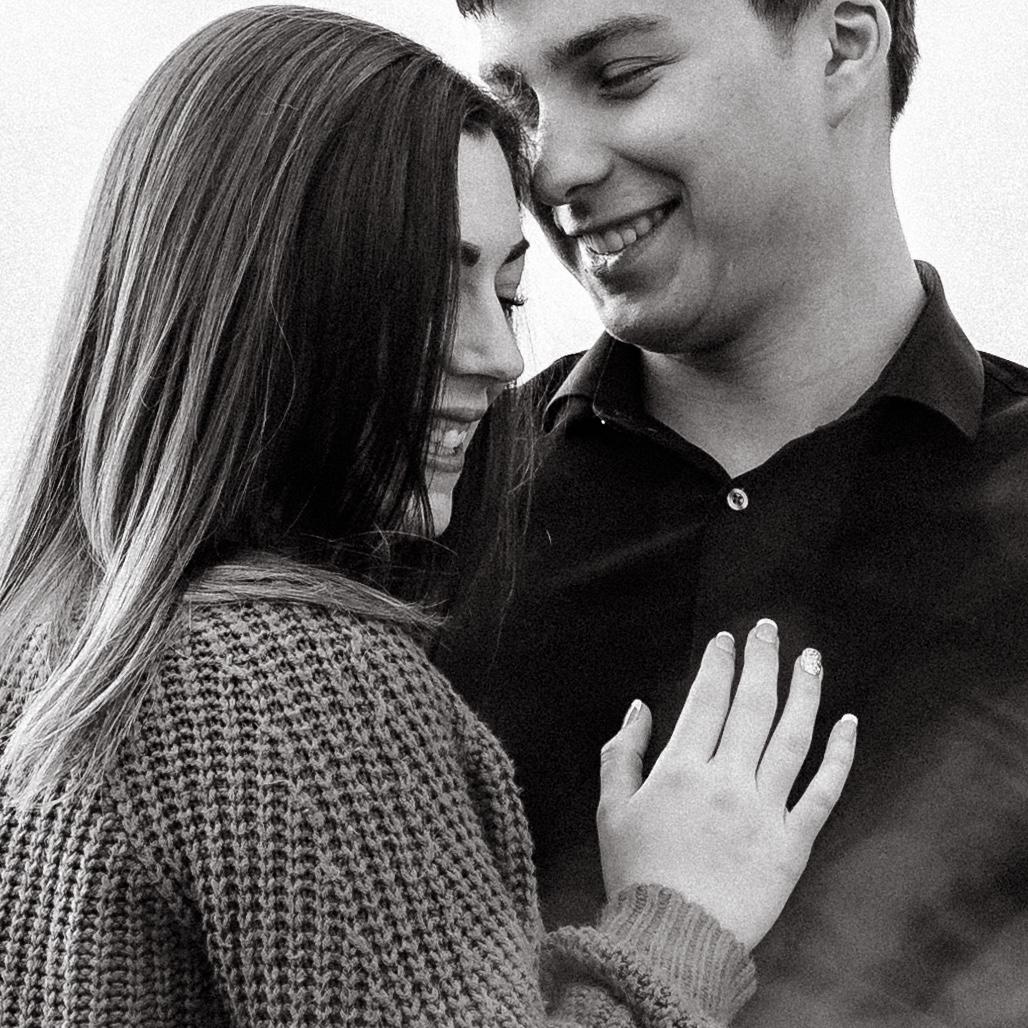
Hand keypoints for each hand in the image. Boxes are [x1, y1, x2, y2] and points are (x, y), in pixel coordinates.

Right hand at [597, 619, 856, 950]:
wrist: (673, 937)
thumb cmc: (636, 873)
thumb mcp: (611, 810)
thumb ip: (621, 754)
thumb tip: (638, 707)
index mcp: (681, 769)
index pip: (706, 700)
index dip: (719, 663)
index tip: (728, 638)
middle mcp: (726, 780)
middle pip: (752, 706)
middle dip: (761, 661)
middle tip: (770, 629)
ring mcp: (764, 810)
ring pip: (791, 738)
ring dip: (804, 694)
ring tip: (811, 660)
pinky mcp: (793, 843)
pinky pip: (822, 792)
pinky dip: (839, 756)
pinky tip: (849, 723)